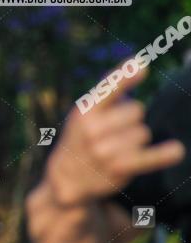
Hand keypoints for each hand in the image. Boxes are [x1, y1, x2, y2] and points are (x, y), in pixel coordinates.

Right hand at [45, 63, 184, 206]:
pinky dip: (165, 154)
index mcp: (84, 110)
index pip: (108, 89)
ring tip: (118, 148)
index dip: (124, 77)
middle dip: (132, 119)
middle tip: (116, 131)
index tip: (141, 66)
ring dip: (137, 139)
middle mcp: (91, 129)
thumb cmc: (82, 136)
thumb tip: (136, 67)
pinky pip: (151, 157)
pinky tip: (176, 150)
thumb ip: (108, 91)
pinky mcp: (118, 168)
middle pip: (136, 110)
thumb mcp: (85, 113)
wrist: (65, 176)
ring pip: (143, 133)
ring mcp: (104, 150)